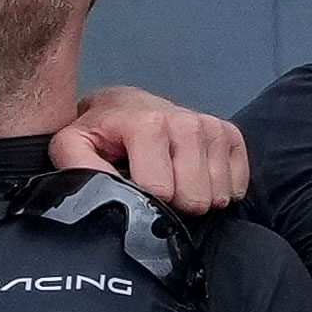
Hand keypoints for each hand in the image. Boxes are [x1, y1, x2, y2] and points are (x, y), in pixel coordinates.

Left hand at [56, 85, 249, 214]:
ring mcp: (211, 127)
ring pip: (218, 195)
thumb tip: (102, 190)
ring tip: (172, 183)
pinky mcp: (229, 134)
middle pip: (195, 198)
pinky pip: (238, 184)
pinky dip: (219, 190)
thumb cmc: (101, 132)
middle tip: (154, 191)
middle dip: (174, 205)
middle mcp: (185, 122)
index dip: (146, 203)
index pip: (162, 192)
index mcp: (147, 125)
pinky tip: (195, 180)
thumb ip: (78, 166)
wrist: (123, 105)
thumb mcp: (73, 145)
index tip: (133, 191)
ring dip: (196, 199)